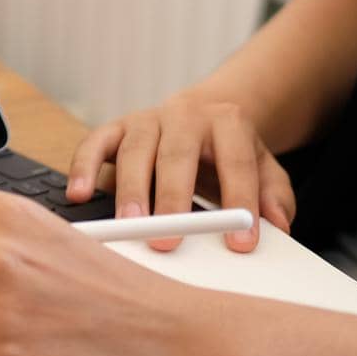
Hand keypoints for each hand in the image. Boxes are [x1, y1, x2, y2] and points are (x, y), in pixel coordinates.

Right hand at [66, 88, 295, 251]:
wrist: (203, 112)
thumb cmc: (229, 151)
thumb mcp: (264, 167)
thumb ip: (274, 195)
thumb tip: (278, 224)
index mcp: (227, 122)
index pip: (236, 162)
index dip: (240, 202)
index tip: (240, 243)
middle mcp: (184, 115)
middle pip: (177, 155)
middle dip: (172, 198)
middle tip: (168, 239)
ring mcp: (146, 119)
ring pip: (134, 150)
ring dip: (129, 190)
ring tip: (129, 225)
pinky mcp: (116, 127)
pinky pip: (94, 142)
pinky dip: (82, 167)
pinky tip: (78, 194)